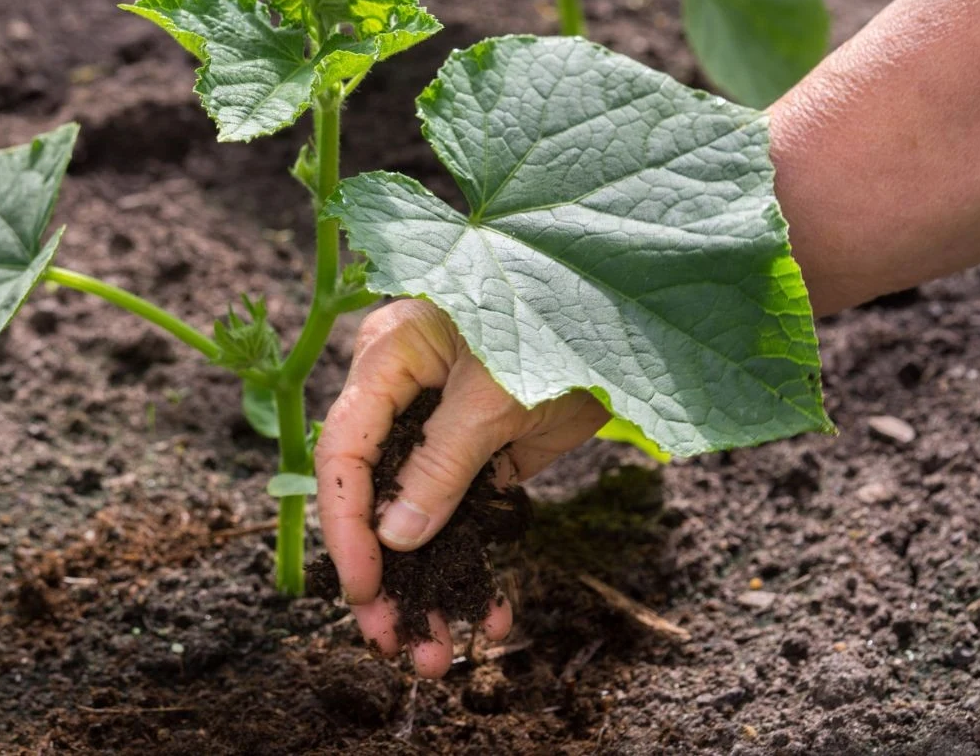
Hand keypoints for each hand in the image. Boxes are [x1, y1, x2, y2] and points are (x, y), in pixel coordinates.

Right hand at [315, 299, 609, 676]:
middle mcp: (401, 399)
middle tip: (389, 642)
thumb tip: (394, 538)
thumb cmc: (557, 321)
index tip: (361, 590)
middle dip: (382, 576)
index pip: (345, 451)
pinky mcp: (480, 456)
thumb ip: (442, 462)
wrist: (634, 323)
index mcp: (386, 362)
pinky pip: (463, 520)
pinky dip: (473, 569)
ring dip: (425, 588)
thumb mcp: (497, 394)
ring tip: (434, 658)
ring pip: (415, 519)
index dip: (346, 525)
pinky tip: (487, 619)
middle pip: (371, 495)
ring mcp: (440, 431)